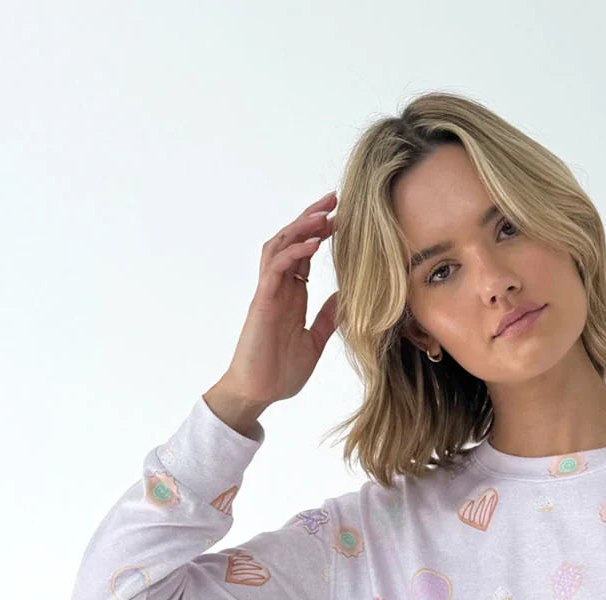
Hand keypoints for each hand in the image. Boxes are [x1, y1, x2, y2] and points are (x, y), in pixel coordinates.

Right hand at [220, 188, 342, 410]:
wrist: (258, 393)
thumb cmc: (280, 371)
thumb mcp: (315, 341)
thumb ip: (327, 318)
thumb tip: (347, 299)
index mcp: (292, 295)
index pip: (304, 254)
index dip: (320, 233)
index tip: (343, 218)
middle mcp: (279, 288)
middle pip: (291, 241)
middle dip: (311, 218)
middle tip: (334, 200)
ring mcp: (269, 293)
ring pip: (281, 246)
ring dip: (301, 227)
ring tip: (324, 214)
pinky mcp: (262, 302)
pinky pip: (276, 269)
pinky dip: (294, 253)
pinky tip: (312, 243)